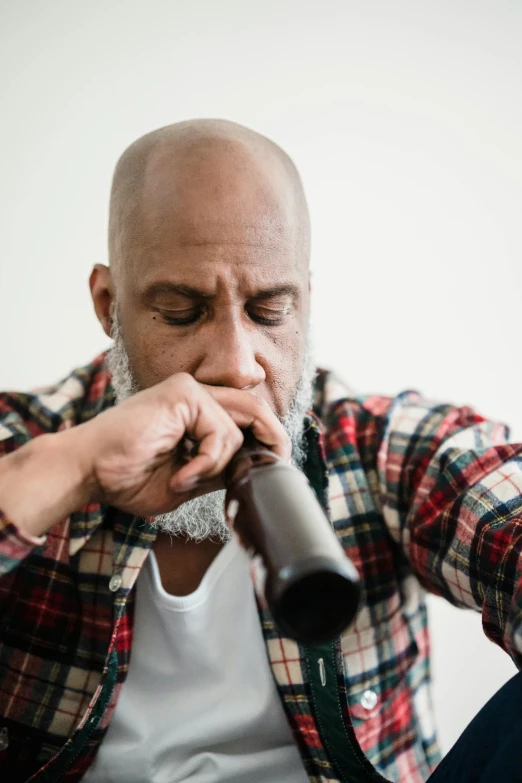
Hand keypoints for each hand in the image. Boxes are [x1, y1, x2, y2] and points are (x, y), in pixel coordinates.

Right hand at [75, 373, 289, 516]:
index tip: (274, 465)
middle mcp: (195, 395)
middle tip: (278, 464)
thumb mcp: (187, 481)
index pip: (245, 417)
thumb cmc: (125, 476)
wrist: (88, 471)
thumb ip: (218, 470)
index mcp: (195, 412)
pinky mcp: (183, 393)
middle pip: (254, 410)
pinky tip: (180, 476)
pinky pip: (220, 433)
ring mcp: (189, 390)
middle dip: (273, 438)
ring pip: (237, 429)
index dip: (266, 438)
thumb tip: (254, 470)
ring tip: (183, 481)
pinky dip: (206, 463)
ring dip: (216, 466)